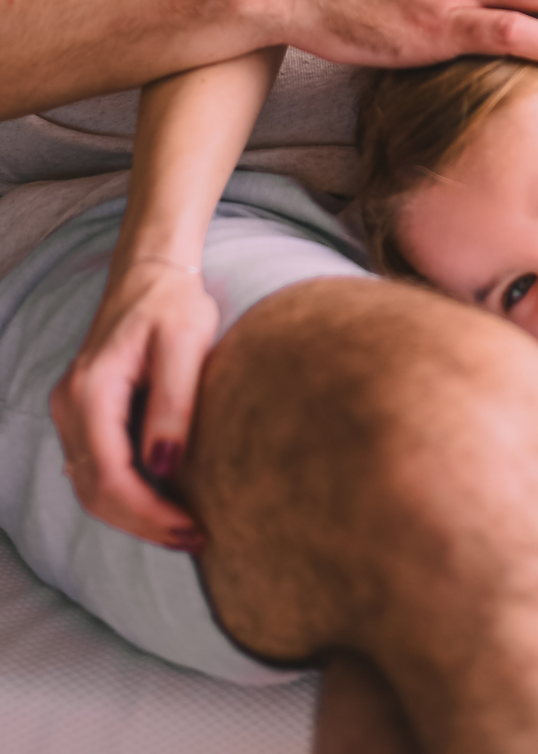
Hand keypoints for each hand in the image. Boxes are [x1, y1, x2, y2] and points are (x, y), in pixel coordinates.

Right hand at [50, 258, 218, 548]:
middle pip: (95, 491)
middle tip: (194, 537)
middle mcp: (70, 406)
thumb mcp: (186, 342)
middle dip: (143, 523)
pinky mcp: (84, 415)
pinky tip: (163, 502)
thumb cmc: (174, 302)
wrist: (151, 273)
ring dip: (133, 516)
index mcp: (91, 390)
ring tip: (183, 529)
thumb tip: (164, 465)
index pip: (110, 474)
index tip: (191, 527)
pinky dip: (125, 496)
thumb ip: (174, 402)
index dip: (148, 512)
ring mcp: (71, 411)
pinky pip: (96, 470)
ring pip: (91, 487)